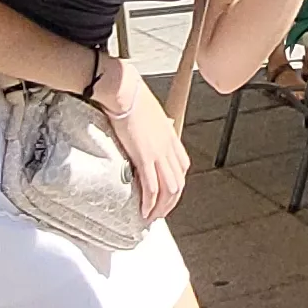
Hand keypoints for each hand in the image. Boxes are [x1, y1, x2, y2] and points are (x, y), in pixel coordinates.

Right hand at [97, 56, 188, 221]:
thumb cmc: (132, 96)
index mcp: (171, 136)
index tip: (167, 194)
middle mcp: (169, 147)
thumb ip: (154, 124)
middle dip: (171, 203)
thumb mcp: (150, 111)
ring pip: (169, 189)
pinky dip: (149, 202)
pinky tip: (144, 212)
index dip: (177, 184)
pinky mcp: (145, 157)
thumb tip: (153, 125)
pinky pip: (151, 186)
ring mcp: (159, 153)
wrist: (125, 91)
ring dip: (161, 207)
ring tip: (151, 217)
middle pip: (178, 183)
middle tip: (159, 213)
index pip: (182, 167)